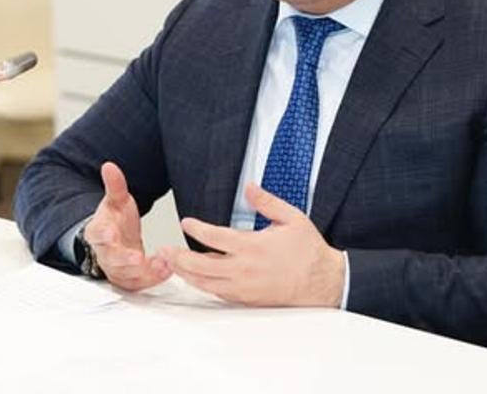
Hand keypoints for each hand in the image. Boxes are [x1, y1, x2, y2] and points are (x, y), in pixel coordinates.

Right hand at [84, 162, 169, 290]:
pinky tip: (167, 271)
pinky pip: (138, 283)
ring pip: (126, 275)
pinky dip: (152, 279)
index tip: (110, 232)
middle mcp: (105, 253)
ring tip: (162, 265)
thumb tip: (109, 166)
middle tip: (138, 259)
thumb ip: (115, 186)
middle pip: (110, 259)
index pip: (96, 234)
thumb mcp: (116, 201)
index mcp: (98, 232)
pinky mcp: (128, 279)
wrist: (115, 239)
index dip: (102, 234)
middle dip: (124, 259)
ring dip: (144, 272)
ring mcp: (116, 268)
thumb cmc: (115, 220)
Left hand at [160, 183, 345, 306]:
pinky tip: (195, 278)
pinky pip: (218, 293)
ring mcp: (244, 287)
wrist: (323, 282)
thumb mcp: (292, 217)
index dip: (196, 229)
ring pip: (206, 283)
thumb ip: (267, 202)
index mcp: (253, 247)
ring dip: (186, 273)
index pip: (215, 237)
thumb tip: (249, 187)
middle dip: (179, 257)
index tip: (186, 222)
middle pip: (201, 265)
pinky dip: (203, 285)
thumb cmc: (308, 250)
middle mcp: (244, 269)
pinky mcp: (247, 299)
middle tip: (164, 250)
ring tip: (171, 264)